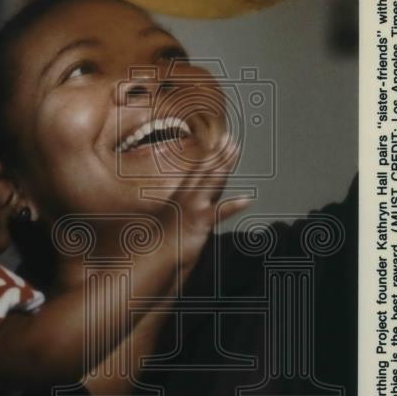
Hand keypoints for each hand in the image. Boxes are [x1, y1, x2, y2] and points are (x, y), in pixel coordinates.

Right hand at [160, 133, 249, 269]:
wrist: (150, 257)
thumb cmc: (159, 243)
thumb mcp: (170, 223)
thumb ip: (182, 210)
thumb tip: (193, 204)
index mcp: (179, 198)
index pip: (197, 173)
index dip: (208, 156)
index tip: (217, 142)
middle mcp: (184, 198)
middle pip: (205, 171)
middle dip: (218, 153)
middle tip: (230, 138)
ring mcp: (191, 208)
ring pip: (210, 182)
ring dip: (224, 165)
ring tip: (235, 150)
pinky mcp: (197, 223)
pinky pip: (218, 213)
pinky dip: (233, 206)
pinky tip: (247, 200)